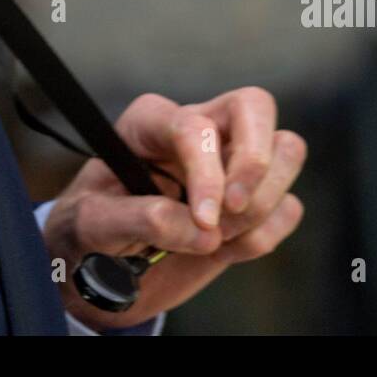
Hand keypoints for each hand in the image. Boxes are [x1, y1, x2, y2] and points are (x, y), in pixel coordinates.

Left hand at [39, 87, 305, 330]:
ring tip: (217, 239)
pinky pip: (288, 207)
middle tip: (233, 209)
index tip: (205, 219)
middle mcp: (198, 130)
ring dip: (262, 204)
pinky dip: (265, 235)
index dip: (208, 172)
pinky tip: (227, 250)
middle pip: (255, 106)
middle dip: (256, 161)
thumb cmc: (88, 232)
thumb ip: (138, 218)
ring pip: (286, 149)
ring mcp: (231, 163)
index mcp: (152, 122)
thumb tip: (202, 228)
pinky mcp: (253, 201)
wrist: (100, 270)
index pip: (195, 126)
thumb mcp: (91, 224)